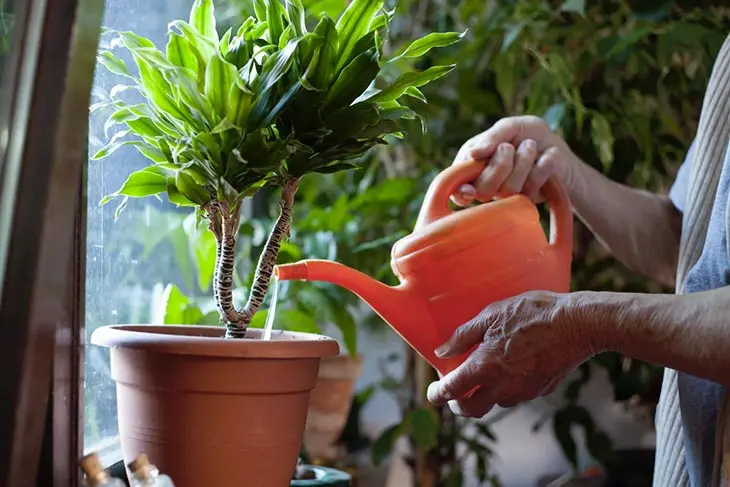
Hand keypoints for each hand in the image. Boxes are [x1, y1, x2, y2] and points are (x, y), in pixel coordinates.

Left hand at [426, 291, 597, 417]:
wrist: (577, 324)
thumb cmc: (533, 314)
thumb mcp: (492, 315)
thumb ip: (464, 335)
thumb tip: (442, 351)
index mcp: (485, 368)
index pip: (452, 391)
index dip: (437, 394)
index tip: (432, 392)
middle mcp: (502, 387)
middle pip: (471, 410)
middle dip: (458, 404)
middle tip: (455, 390)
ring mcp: (523, 391)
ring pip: (495, 404)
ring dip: (484, 395)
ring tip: (483, 374)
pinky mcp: (541, 390)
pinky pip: (516, 396)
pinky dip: (506, 389)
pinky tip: (510, 369)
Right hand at [451, 116, 579, 205]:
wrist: (558, 148)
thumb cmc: (529, 135)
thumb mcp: (510, 127)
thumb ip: (491, 137)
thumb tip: (473, 153)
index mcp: (472, 166)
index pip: (457, 187)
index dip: (461, 191)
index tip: (469, 191)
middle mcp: (485, 185)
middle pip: (483, 189)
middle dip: (501, 162)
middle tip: (510, 147)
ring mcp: (506, 196)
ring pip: (508, 189)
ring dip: (525, 159)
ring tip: (531, 147)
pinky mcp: (528, 201)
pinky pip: (533, 186)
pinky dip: (544, 164)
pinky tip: (546, 158)